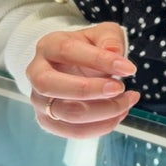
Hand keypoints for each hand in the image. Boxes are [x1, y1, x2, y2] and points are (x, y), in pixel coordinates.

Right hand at [28, 22, 139, 138]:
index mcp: (48, 46)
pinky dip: (101, 126)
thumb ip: (109, 39)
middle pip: (51, 85)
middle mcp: (37, 74)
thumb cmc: (90, 49)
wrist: (77, 67)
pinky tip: (119, 113)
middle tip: (121, 87)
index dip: (98, 59)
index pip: (67, 51)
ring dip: (103, 110)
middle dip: (90, 89)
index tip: (128, 68)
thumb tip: (114, 52)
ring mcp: (40, 101)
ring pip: (66, 112)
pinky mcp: (49, 122)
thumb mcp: (103, 34)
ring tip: (127, 101)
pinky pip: (74, 131)